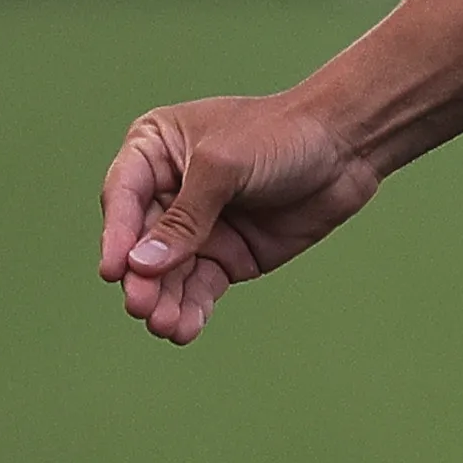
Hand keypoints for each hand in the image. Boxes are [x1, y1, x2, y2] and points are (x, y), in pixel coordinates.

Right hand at [97, 91, 383, 343]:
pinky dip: (192, 309)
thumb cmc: (282, 134)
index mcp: (154, 151)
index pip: (123, 198)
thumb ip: (186, 216)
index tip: (113, 270)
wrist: (348, 146)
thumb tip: (142, 265)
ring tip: (165, 326)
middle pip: (142, 243)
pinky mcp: (228, 256)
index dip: (116, 236)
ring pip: (169, 273)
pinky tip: (185, 329)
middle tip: (142, 307)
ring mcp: (198, 228)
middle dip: (142, 278)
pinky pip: (200, 288)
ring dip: (164, 301)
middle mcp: (168, 192)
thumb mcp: (226, 165)